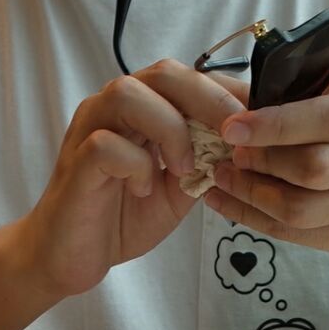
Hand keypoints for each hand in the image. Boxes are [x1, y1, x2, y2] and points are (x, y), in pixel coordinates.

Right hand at [14, 59, 244, 298]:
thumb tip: (246, 146)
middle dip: (208, 100)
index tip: (258, 121)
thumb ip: (205, 163)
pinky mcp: (76, 161)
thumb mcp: (178, 191)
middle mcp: (113, 109)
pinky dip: (136, 165)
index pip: (189, 78)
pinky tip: (143, 190)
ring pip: (129, 94)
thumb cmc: (121, 218)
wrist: (70, 256)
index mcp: (142, 109)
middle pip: (163, 73)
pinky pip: (106, 144)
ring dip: (169, 129)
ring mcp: (90, 130)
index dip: (227, 93)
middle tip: (233, 136)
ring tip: (183, 168)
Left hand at [204, 2, 328, 257]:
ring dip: (251, 195)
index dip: (277, 126)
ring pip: (302, 210)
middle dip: (261, 163)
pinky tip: (226, 201)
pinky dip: (254, 219)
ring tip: (220, 177)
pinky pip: (296, 235)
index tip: (233, 127)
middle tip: (226, 155)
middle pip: (315, 169)